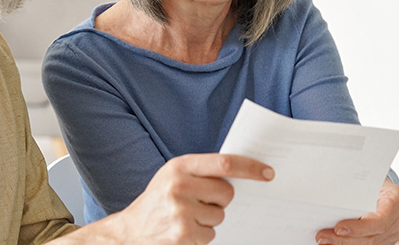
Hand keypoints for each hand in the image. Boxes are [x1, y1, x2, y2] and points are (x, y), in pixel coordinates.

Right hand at [56, 153, 273, 244]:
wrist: (129, 230)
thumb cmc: (159, 198)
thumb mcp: (174, 175)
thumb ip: (203, 170)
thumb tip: (245, 171)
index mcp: (179, 166)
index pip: (225, 163)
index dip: (251, 168)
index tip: (269, 173)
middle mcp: (178, 185)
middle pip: (227, 193)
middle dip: (221, 200)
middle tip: (204, 201)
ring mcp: (179, 211)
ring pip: (220, 215)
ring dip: (209, 219)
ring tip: (187, 216)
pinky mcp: (182, 234)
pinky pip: (211, 234)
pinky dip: (202, 235)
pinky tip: (184, 230)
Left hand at [315, 179, 398, 243]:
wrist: (382, 184)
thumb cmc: (373, 179)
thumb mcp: (367, 178)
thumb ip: (355, 189)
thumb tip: (328, 194)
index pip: (380, 220)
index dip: (359, 228)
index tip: (338, 228)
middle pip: (372, 236)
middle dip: (345, 239)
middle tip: (322, 236)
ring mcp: (395, 231)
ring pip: (369, 243)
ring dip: (344, 243)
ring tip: (325, 239)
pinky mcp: (386, 238)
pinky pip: (367, 243)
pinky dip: (349, 242)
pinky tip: (333, 241)